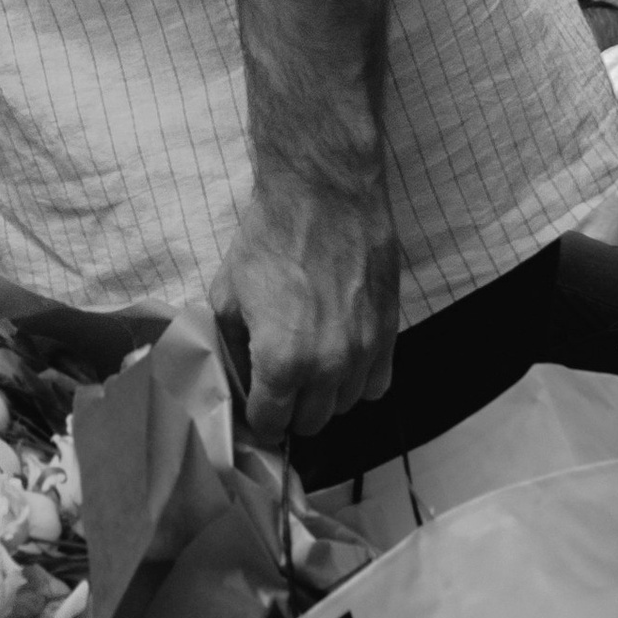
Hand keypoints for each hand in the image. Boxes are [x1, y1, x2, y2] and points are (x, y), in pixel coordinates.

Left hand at [211, 176, 398, 448]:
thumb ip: (231, 345)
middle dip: (291, 408)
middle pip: (311, 422)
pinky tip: (342, 356)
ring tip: (311, 364)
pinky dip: (359, 379)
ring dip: (325, 394)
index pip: (271, 423)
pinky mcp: (389, 334)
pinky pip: (377, 384)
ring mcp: (364, 353)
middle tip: (279, 383)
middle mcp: (328, 367)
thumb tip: (235, 375)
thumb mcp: (228, 293)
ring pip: (345, 405)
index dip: (259, 416)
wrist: (324, 194)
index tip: (256, 402)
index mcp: (282, 361)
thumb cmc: (270, 238)